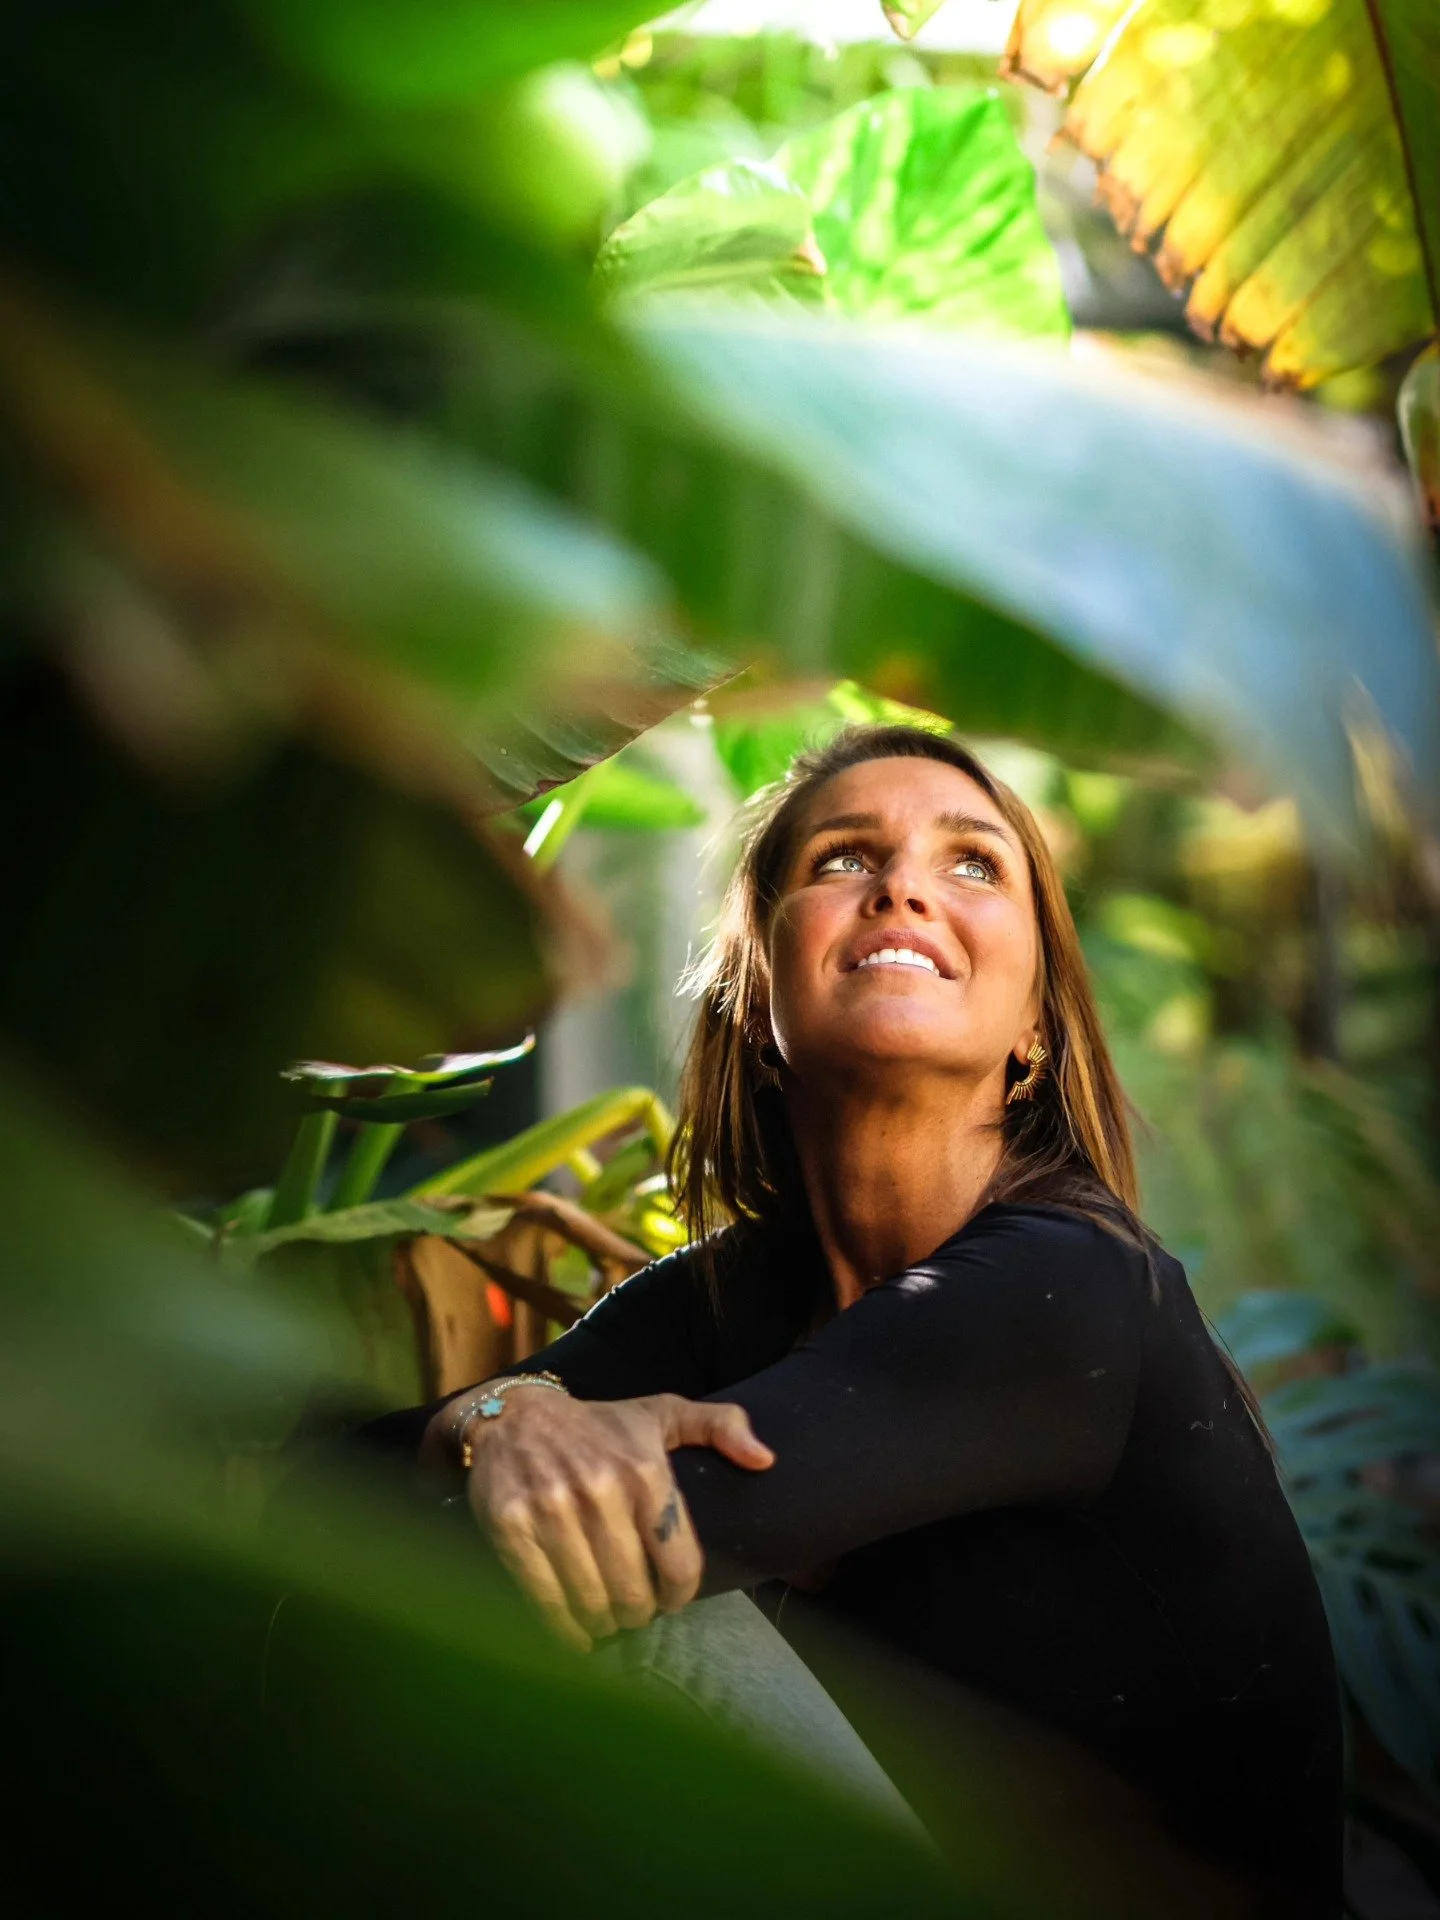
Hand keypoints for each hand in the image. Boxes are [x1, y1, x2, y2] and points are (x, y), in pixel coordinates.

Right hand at [451, 1387, 773, 1650]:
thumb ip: (721, 1425)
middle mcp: (600, 1490)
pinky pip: (544, 1599)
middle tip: (633, 1611)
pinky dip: (563, 1627)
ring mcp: (552, 1510)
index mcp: (645, 1470)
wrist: (514, 1417)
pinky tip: (574, 1630)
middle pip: (633, 1592)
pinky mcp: (511, 1528)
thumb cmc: (599, 1424)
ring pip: (591, 1602)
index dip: (678, 1595)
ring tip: (606, 1618)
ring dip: (603, 1624)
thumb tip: (765, 1459)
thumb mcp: (663, 1412)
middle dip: (638, 1613)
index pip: (679, 1563)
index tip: (670, 1599)